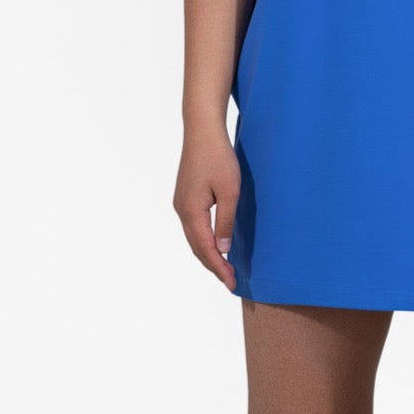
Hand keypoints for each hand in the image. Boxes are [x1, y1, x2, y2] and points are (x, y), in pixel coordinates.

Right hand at [173, 125, 240, 290]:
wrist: (202, 130)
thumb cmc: (218, 156)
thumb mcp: (230, 190)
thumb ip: (225, 222)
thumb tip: (222, 250)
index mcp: (191, 211)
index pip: (205, 249)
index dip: (219, 268)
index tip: (232, 284)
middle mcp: (182, 210)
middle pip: (196, 247)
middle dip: (213, 265)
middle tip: (230, 281)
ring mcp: (181, 203)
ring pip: (194, 237)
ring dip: (208, 254)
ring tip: (224, 267)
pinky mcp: (185, 196)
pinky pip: (193, 226)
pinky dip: (204, 239)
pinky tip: (215, 243)